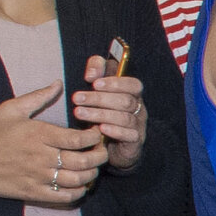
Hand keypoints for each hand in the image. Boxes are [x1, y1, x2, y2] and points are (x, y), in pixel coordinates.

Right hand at [0, 83, 108, 206]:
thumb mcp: (11, 109)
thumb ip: (38, 96)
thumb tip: (58, 82)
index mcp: (38, 134)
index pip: (79, 138)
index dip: (95, 136)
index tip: (97, 132)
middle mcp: (41, 157)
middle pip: (84, 161)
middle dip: (100, 156)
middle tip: (102, 150)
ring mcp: (38, 177)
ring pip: (78, 180)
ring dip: (92, 174)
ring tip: (93, 166)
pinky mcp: (34, 193)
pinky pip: (64, 197)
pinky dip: (78, 191)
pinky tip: (80, 184)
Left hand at [76, 58, 149, 173]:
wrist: (111, 145)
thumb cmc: (103, 111)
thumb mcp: (98, 86)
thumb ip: (96, 70)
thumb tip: (91, 74)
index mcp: (132, 94)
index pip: (133, 84)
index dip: (116, 83)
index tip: (94, 83)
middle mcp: (138, 109)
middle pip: (125, 101)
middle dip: (99, 99)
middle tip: (77, 98)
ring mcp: (138, 126)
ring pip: (124, 118)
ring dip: (100, 114)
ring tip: (79, 113)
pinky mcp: (135, 142)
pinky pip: (129, 135)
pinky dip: (115, 131)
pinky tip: (100, 129)